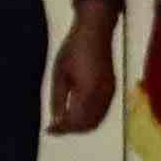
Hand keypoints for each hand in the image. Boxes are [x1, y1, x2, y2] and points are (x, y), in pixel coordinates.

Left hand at [43, 9, 119, 134]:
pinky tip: (76, 111)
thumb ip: (57, 99)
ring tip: (64, 121)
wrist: (95, 31)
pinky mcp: (111, 88)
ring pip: (97, 120)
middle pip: (88, 125)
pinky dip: (89, 118)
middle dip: (71, 129)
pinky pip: (102, 111)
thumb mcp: (59, 74)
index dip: (61, 129)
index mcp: (88, 91)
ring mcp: (110, 91)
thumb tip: (56, 120)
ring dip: (81, 125)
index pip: (75, 120)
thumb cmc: (73, 49)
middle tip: (55, 127)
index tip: (48, 129)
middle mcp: (102, 94)